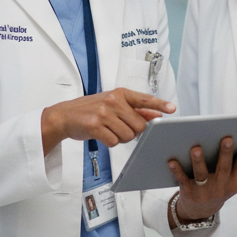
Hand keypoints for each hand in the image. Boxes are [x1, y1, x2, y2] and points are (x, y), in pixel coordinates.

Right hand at [41, 87, 175, 154]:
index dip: (160, 105)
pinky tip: (102, 135)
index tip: (172, 109)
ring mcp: (104, 113)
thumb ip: (136, 109)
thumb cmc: (91, 109)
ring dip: (121, 138)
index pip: (145, 99)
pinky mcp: (95, 126)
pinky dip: (110, 142)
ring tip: (109, 130)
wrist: (64, 115)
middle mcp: (113, 101)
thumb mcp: (114, 104)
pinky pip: (114, 142)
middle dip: (133, 131)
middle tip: (120, 127)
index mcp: (120, 93)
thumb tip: (156, 114)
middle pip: (139, 125)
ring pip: (128, 136)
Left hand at [167, 135, 236, 225]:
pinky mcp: (189, 193)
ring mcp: (205, 192)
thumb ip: (232, 165)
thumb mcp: (229, 182)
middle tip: (227, 138)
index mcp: (234, 184)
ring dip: (199, 161)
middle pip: (223, 168)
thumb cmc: (216, 187)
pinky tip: (172, 160)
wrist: (200, 211)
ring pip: (202, 174)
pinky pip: (182, 180)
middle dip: (225, 153)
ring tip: (196, 148)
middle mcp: (221, 188)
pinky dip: (177, 170)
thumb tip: (232, 138)